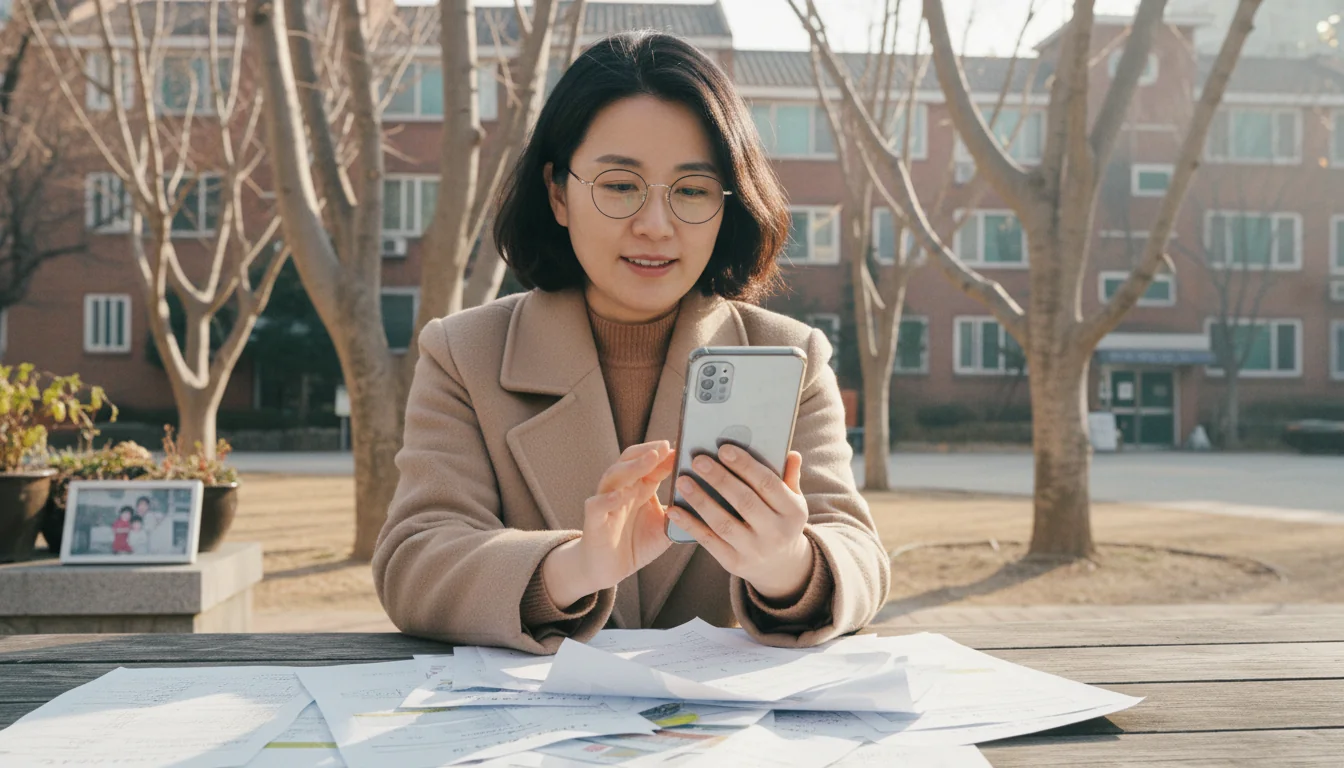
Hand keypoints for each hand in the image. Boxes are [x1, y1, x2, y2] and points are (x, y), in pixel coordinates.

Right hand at [542, 440, 676, 607]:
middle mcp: (622, 489)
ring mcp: (606, 502)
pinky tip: (619, 496)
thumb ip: (681, 512)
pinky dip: (606, 499)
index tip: (684, 447)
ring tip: (650, 459)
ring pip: (614, 476)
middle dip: (648, 452)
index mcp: (640, 487)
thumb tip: (707, 499)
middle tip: (666, 446)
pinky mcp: (594, 520)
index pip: (653, 464)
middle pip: (631, 461)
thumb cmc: (637, 544)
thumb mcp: (665, 526)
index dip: (667, 455)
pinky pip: (597, 505)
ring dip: (632, 466)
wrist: (607, 570)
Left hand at [667, 446, 813, 601]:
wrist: (780, 565)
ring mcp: (755, 550)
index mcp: (794, 512)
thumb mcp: (792, 501)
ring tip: (683, 481)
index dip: (745, 465)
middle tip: (698, 461)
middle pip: (745, 502)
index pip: (768, 484)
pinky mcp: (735, 563)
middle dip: (720, 479)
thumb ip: (789, 477)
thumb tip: (791, 453)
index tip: (724, 448)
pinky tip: (675, 510)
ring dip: (701, 500)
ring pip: (724, 523)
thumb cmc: (780, 520)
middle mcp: (777, 533)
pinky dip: (690, 525)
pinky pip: (709, 541)